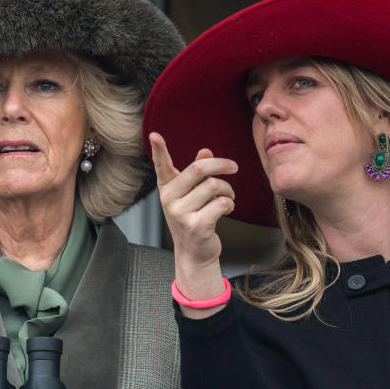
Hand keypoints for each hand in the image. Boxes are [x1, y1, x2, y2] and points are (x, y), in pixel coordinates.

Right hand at [149, 132, 234, 307]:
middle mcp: (169, 199)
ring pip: (214, 186)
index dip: (158, 150)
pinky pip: (221, 203)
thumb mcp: (192, 195)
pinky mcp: (196, 225)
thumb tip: (206, 151)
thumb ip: (198, 173)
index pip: (161, 166)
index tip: (154, 135)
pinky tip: (227, 209)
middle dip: (221, 165)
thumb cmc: (194, 218)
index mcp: (167, 188)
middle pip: (199, 169)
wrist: (195, 253)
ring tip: (228, 197)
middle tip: (234, 167)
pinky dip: (230, 203)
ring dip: (228, 190)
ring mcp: (180, 213)